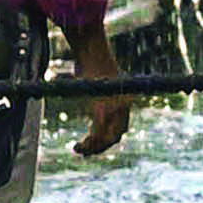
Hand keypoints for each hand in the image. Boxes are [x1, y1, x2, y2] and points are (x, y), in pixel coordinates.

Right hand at [66, 23, 131, 157]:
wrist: (92, 50)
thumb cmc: (92, 61)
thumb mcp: (97, 78)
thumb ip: (97, 87)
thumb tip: (88, 81)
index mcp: (125, 100)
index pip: (120, 127)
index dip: (109, 139)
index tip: (93, 142)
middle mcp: (123, 105)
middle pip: (116, 135)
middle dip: (101, 147)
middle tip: (85, 151)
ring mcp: (115, 108)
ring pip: (107, 139)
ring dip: (93, 148)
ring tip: (78, 150)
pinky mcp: (103, 109)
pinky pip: (97, 134)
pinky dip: (89, 144)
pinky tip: (78, 146)